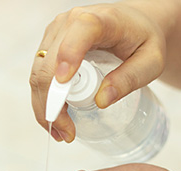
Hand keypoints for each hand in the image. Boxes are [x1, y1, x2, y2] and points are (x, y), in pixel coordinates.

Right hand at [31, 1, 171, 141]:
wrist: (130, 25)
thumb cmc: (141, 40)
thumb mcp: (151, 60)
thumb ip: (130, 78)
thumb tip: (101, 101)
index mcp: (99, 20)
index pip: (79, 33)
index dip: (67, 59)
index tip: (64, 89)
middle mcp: (68, 24)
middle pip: (48, 67)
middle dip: (52, 104)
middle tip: (66, 132)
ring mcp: (54, 36)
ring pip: (38, 76)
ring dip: (45, 107)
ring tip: (61, 131)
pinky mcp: (47, 48)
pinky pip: (37, 77)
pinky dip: (43, 101)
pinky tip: (54, 118)